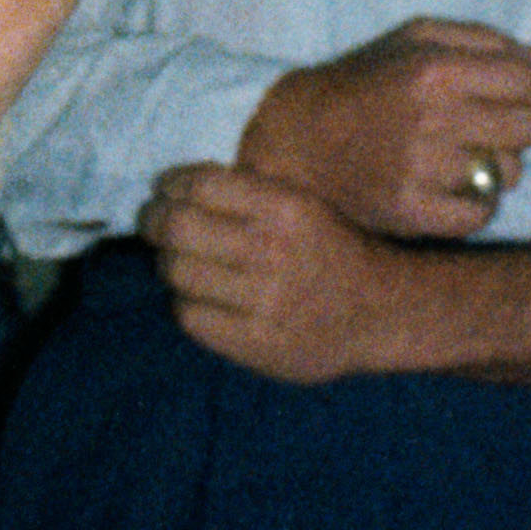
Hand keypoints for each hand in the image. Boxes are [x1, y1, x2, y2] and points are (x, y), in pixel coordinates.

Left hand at [145, 161, 420, 382]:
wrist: (378, 313)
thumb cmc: (330, 250)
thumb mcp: (302, 205)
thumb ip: (247, 194)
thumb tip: (176, 186)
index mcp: (285, 208)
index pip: (201, 185)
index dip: (171, 186)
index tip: (164, 191)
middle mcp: (273, 252)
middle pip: (178, 227)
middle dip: (153, 221)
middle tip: (151, 222)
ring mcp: (264, 302)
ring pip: (177, 272)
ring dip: (167, 262)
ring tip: (174, 260)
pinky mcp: (256, 344)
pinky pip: (190, 317)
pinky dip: (184, 302)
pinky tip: (196, 296)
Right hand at [238, 17, 530, 238]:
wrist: (299, 139)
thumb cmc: (364, 80)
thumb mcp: (414, 39)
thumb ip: (481, 40)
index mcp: (434, 69)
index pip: (527, 79)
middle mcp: (431, 119)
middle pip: (528, 127)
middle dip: (524, 120)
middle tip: (500, 119)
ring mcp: (421, 170)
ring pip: (509, 172)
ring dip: (498, 160)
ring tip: (467, 150)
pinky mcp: (411, 213)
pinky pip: (481, 213)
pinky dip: (478, 200)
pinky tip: (457, 184)